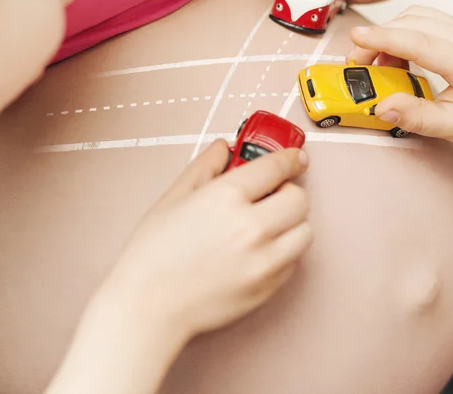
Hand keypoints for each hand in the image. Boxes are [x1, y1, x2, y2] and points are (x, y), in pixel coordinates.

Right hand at [111, 139, 311, 337]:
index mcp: (226, 198)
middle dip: (289, 191)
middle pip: (299, 199)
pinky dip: (284, 251)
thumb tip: (224, 147)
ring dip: (291, 223)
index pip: (276, 167)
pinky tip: (259, 250)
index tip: (295, 158)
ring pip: (304, 231)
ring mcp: (264, 261)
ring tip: (267, 225)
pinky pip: (294, 261)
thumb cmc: (154, 252)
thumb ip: (205, 165)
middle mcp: (252, 228)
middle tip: (272, 195)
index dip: (290, 158)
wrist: (148, 305)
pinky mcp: (268, 287)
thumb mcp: (174, 196)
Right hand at [347, 5, 452, 161]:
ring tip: (379, 65)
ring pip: (418, 17)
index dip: (381, 38)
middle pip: (412, 21)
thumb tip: (382, 106)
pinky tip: (398, 58)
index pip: (415, 40)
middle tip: (360, 65)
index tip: (355, 39)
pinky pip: (427, 21)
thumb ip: (416, 117)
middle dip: (379, 38)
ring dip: (391, 34)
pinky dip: (404, 34)